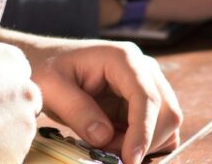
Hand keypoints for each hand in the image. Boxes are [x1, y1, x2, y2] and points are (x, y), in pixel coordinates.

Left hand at [11, 37, 181, 163]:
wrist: (45, 61)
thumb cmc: (46, 68)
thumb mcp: (52, 88)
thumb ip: (78, 111)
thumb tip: (104, 137)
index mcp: (123, 58)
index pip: (147, 97)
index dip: (143, 131)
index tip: (130, 160)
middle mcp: (143, 68)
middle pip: (167, 111)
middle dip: (144, 141)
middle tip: (110, 154)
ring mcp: (146, 84)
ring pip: (167, 122)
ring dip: (144, 143)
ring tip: (108, 145)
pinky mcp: (142, 101)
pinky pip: (158, 127)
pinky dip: (144, 142)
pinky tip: (117, 143)